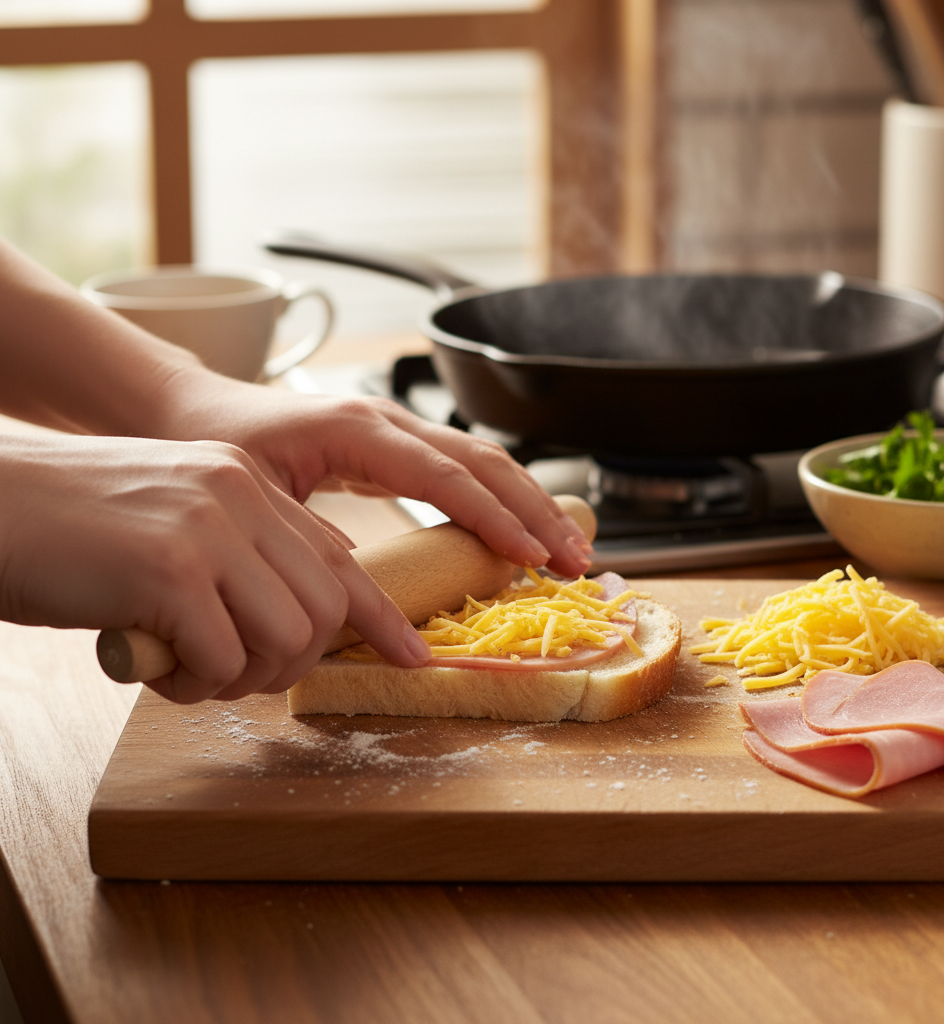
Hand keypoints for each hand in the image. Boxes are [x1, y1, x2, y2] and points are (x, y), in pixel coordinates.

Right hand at [0, 433, 429, 703]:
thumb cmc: (73, 528)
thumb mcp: (176, 521)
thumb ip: (243, 552)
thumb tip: (303, 611)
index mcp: (246, 483)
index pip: (343, 556)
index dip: (381, 616)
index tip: (411, 656)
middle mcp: (237, 496)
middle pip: (325, 608)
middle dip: (292, 662)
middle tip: (234, 671)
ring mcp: (207, 529)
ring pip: (288, 637)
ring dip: (243, 676)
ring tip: (188, 666)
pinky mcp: (169, 570)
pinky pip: (222, 659)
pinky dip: (194, 683)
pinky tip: (153, 664)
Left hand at [151, 372, 593, 578]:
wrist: (193, 409)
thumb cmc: (215, 446)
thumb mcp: (256, 496)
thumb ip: (312, 537)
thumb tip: (364, 596)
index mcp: (358, 430)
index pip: (447, 475)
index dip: (495, 517)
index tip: (532, 556)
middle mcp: (387, 422)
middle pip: (484, 461)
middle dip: (536, 511)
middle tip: (576, 558)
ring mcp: (395, 429)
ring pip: (484, 461)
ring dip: (530, 504)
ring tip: (568, 547)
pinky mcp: (395, 445)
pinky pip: (463, 468)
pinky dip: (501, 499)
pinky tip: (521, 530)